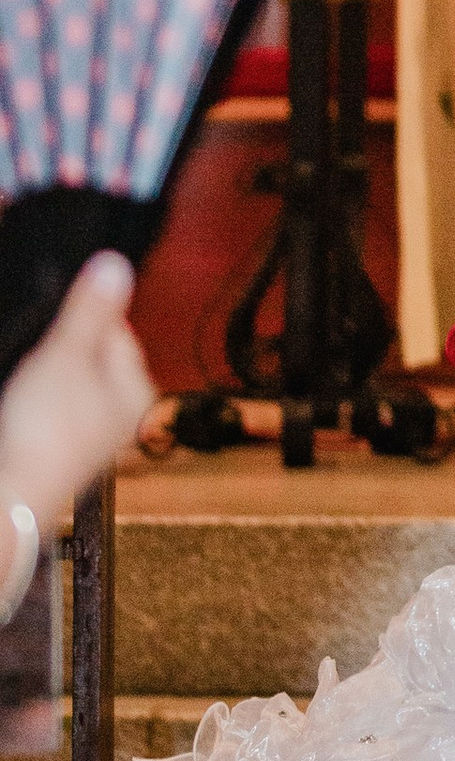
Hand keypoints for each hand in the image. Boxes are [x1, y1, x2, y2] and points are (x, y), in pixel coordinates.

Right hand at [0, 255, 156, 530]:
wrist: (10, 496)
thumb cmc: (44, 431)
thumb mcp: (66, 355)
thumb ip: (90, 310)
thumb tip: (116, 264)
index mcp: (136, 389)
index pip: (118, 331)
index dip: (81, 321)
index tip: (54, 329)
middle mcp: (121, 414)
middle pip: (89, 358)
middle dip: (59, 350)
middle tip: (36, 362)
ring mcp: (91, 435)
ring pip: (66, 384)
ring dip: (43, 376)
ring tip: (26, 386)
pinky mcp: (61, 449)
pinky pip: (49, 411)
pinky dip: (34, 404)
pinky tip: (20, 408)